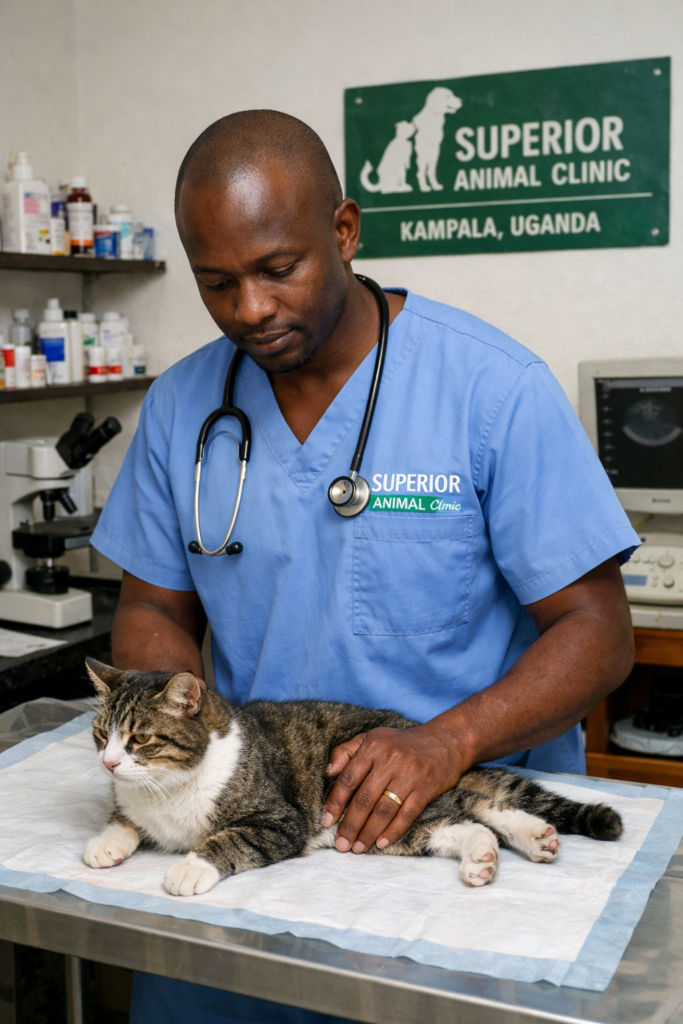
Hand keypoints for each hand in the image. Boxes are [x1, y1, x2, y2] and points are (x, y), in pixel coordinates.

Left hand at [322, 724, 465, 853]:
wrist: (444, 742)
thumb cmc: (401, 743)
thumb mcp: (372, 737)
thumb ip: (346, 752)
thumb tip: (328, 773)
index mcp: (373, 746)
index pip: (349, 778)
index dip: (336, 802)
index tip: (327, 821)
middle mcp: (390, 760)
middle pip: (365, 799)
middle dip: (350, 825)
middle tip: (341, 844)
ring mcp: (409, 775)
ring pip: (384, 810)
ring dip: (369, 832)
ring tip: (358, 847)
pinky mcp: (426, 789)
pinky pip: (407, 814)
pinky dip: (393, 831)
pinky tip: (381, 843)